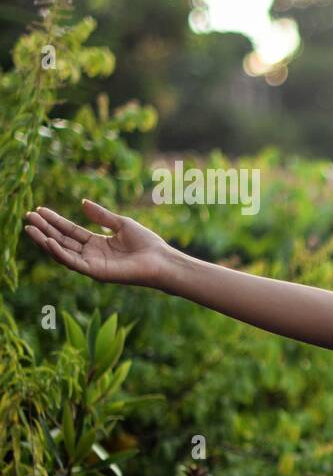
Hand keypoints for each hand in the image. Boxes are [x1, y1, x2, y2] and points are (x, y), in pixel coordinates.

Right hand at [23, 199, 174, 288]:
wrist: (161, 259)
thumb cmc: (147, 243)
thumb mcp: (121, 224)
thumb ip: (101, 215)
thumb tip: (82, 202)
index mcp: (97, 243)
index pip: (70, 231)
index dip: (55, 221)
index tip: (40, 210)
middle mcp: (92, 255)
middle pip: (63, 240)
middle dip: (45, 229)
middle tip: (29, 216)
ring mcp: (92, 265)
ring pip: (63, 252)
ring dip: (46, 240)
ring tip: (30, 228)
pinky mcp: (96, 273)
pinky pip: (73, 263)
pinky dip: (60, 253)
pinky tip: (49, 241)